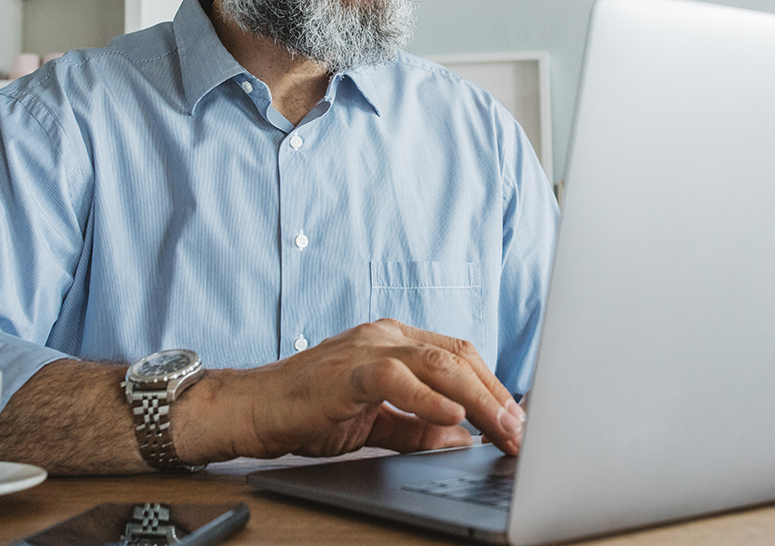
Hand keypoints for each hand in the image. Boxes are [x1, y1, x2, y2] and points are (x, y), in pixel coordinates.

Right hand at [176, 319, 526, 461]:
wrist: (252, 409)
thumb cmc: (308, 411)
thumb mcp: (378, 423)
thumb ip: (419, 426)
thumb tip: (464, 438)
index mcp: (396, 341)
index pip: (461, 357)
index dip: (496, 389)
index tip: (520, 424)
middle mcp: (387, 335)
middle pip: (459, 357)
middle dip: (497, 397)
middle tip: (522, 433)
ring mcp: (366, 347)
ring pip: (437, 362)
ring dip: (477, 398)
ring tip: (502, 429)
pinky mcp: (346, 371)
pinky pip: (394, 377)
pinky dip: (427, 396)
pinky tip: (453, 415)